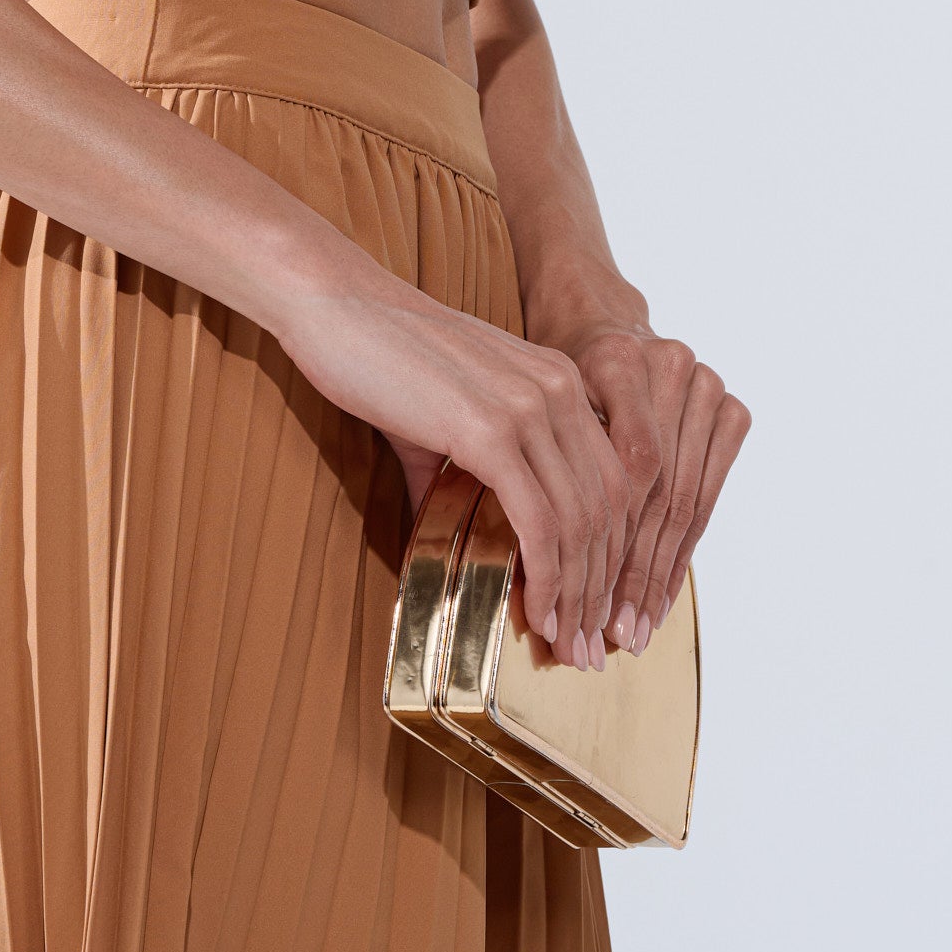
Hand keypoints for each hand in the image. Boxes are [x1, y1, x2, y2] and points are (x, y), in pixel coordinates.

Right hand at [275, 256, 636, 670]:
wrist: (337, 305)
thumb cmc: (380, 355)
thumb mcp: (447, 413)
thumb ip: (464, 475)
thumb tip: (455, 542)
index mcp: (559, 381)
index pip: (614, 481)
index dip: (613, 552)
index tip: (597, 607)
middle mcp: (559, 390)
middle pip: (611, 508)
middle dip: (604, 587)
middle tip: (589, 646)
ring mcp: (529, 407)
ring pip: (581, 521)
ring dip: (579, 594)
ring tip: (566, 643)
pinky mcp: (490, 430)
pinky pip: (540, 519)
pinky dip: (547, 575)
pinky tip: (538, 611)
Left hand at [551, 318, 751, 655]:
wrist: (593, 318)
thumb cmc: (542, 371)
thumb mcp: (522, 400)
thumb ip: (520, 452)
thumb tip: (496, 531)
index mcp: (616, 359)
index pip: (623, 472)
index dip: (599, 543)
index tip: (572, 602)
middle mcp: (670, 365)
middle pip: (655, 493)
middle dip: (630, 572)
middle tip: (610, 634)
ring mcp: (705, 384)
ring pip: (683, 503)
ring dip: (658, 572)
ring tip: (637, 627)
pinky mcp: (728, 407)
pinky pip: (706, 496)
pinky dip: (681, 550)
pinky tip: (662, 593)